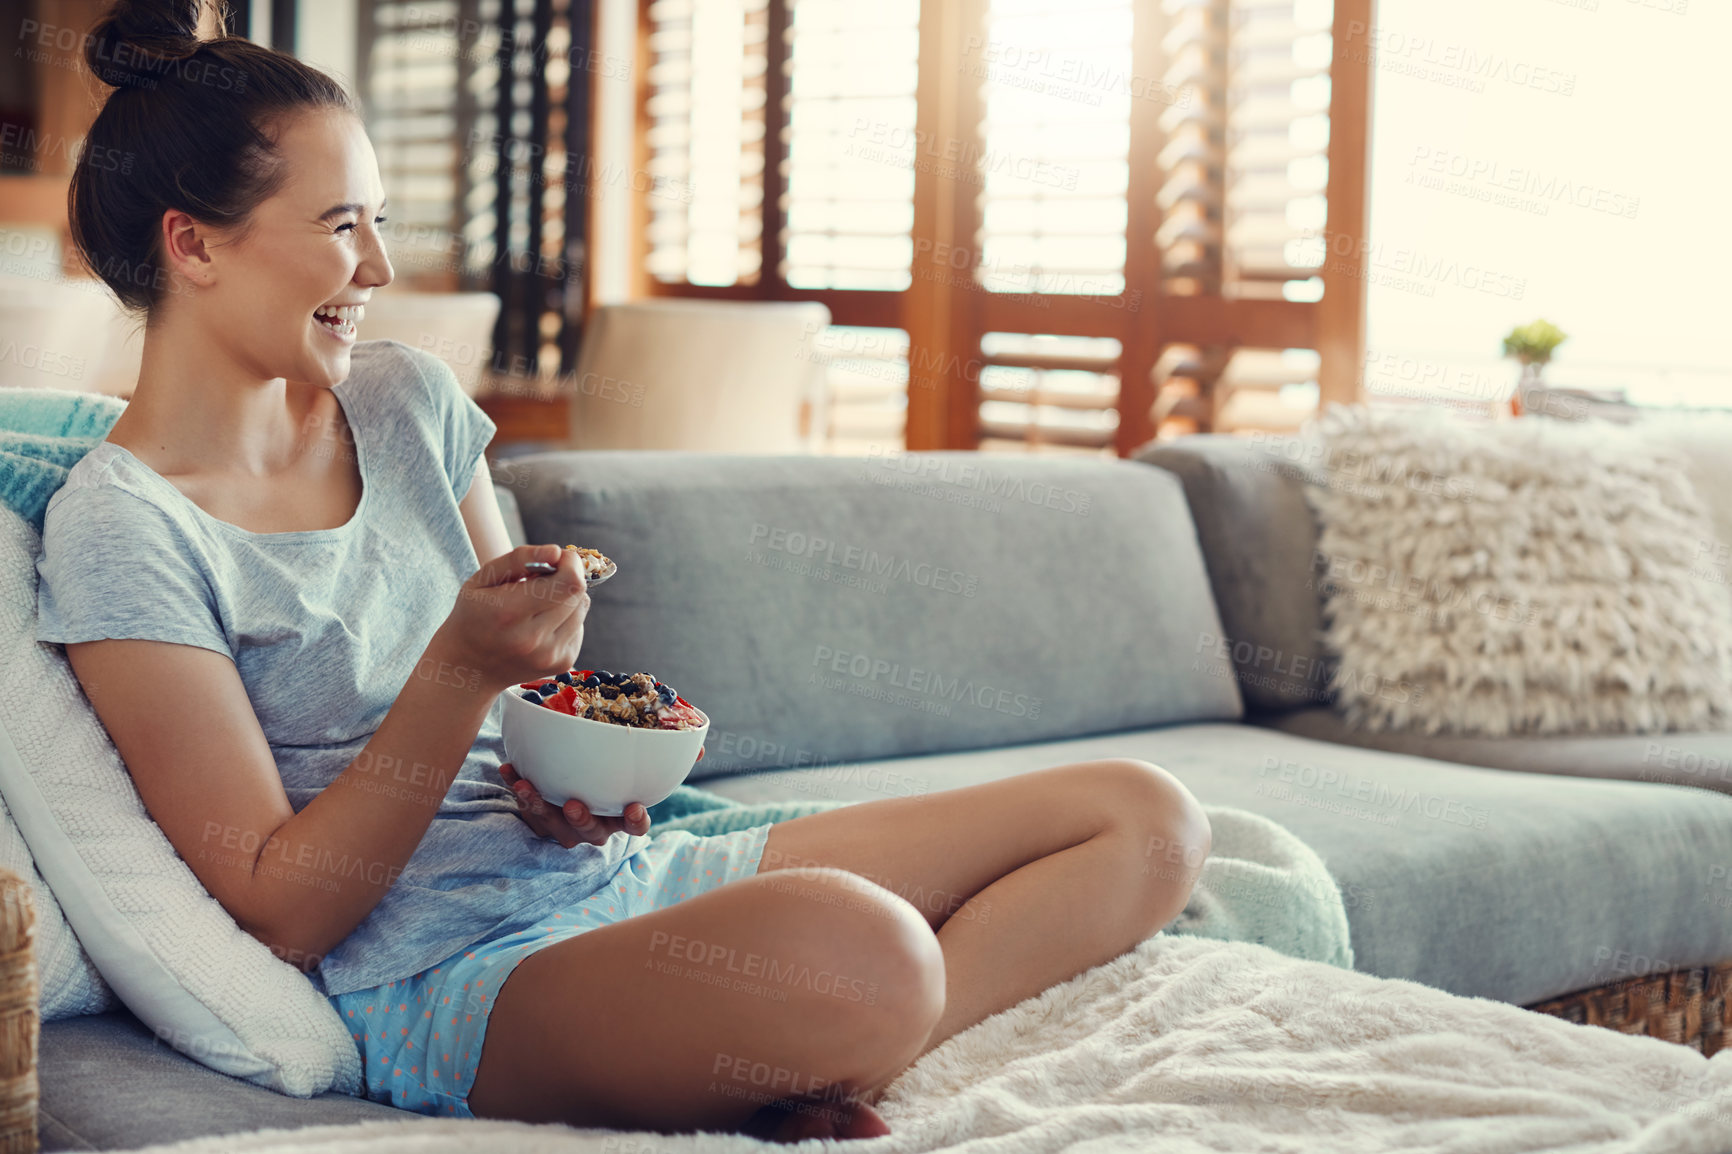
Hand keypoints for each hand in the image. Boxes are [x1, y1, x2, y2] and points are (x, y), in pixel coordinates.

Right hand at [436, 544, 589, 692]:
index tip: (555, 559)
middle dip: (566, 576)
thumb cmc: (474, 615)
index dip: (569, 563)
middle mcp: (534, 639)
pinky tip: (541, 624)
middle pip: (578, 592)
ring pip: (582, 608)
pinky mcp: (563, 663)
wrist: (470, 667)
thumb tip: (555, 551)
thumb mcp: (483, 579)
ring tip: (538, 604)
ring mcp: (551, 655)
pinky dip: (566, 618)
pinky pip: (579, 626)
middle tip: (541, 580)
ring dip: (566, 598)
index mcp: (510, 613)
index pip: (568, 582)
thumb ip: (518, 559)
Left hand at [499, 762, 650, 845]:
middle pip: (592, 830)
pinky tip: (509, 771)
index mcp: (619, 815)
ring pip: (556, 826)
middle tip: (572, 805)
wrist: (569, 785)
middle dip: (582, 819)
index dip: (637, 820)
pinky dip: (518, 791)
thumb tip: (636, 701)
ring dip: (540, 806)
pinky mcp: (543, 826)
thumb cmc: (601, 771)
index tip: (634, 807)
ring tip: (525, 787)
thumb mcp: (612, 762)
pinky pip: (528, 812)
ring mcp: (568, 830)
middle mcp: (597, 826)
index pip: (635, 824)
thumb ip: (617, 748)